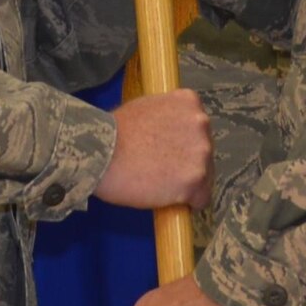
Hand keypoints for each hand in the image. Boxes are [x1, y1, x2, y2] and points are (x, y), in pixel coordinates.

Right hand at [93, 89, 212, 210]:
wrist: (100, 153)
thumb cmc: (113, 131)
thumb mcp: (146, 108)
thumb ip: (167, 118)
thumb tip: (170, 133)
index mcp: (189, 102)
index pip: (197, 127)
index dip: (183, 142)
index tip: (168, 151)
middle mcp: (201, 123)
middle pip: (204, 150)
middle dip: (187, 161)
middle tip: (162, 169)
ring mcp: (201, 153)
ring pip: (205, 175)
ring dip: (188, 181)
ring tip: (162, 185)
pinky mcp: (195, 181)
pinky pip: (201, 198)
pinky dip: (189, 202)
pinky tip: (170, 200)